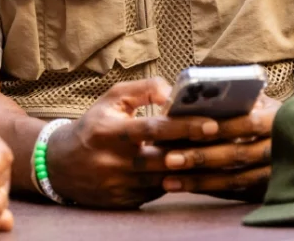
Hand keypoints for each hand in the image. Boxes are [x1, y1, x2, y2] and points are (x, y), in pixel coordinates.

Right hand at [46, 78, 220, 208]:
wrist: (60, 165)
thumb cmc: (93, 127)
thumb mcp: (110, 100)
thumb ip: (141, 90)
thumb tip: (171, 93)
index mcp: (111, 132)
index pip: (154, 129)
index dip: (184, 127)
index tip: (213, 124)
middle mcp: (116, 161)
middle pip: (167, 159)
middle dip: (201, 152)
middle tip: (233, 144)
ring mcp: (123, 185)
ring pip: (169, 180)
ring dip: (197, 171)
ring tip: (227, 160)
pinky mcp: (128, 202)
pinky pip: (161, 193)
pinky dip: (182, 184)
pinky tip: (202, 175)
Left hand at [158, 94, 278, 201]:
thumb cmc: (267, 113)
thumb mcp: (259, 101)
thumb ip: (235, 99)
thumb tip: (195, 96)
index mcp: (277, 119)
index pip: (249, 123)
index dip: (222, 128)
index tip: (192, 131)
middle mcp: (278, 148)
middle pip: (237, 154)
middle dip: (201, 157)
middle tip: (169, 159)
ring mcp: (275, 173)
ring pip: (235, 179)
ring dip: (200, 180)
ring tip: (168, 181)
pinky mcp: (267, 190)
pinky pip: (235, 193)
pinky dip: (210, 191)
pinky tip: (185, 188)